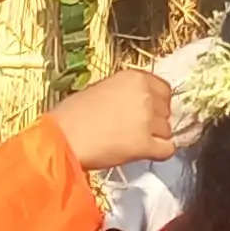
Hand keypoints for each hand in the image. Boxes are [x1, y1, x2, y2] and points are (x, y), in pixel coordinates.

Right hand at [48, 69, 176, 172]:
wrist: (62, 137)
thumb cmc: (72, 115)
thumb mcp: (101, 90)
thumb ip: (125, 93)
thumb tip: (137, 103)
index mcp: (134, 77)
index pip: (164, 89)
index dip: (157, 103)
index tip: (146, 112)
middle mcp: (145, 95)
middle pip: (167, 110)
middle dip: (156, 121)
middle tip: (134, 129)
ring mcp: (147, 119)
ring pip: (167, 131)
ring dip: (155, 138)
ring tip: (131, 141)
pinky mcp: (145, 144)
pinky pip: (167, 150)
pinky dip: (159, 153)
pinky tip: (143, 153)